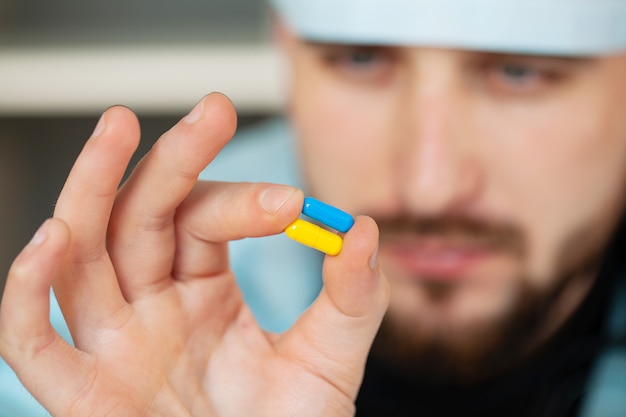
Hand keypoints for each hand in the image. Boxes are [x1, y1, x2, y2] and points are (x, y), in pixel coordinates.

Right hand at [0, 93, 389, 416]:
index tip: (294, 203)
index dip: (242, 202)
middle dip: (171, 160)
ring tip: (117, 129)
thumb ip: (353, 298)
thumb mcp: (329, 360)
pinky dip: (29, 292)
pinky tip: (52, 238)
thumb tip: (363, 228)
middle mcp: (152, 306)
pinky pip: (34, 341)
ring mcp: (114, 344)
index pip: (204, 220)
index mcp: (203, 290)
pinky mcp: (84, 394)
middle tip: (212, 110)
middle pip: (138, 216)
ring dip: (88, 191)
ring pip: (81, 255)